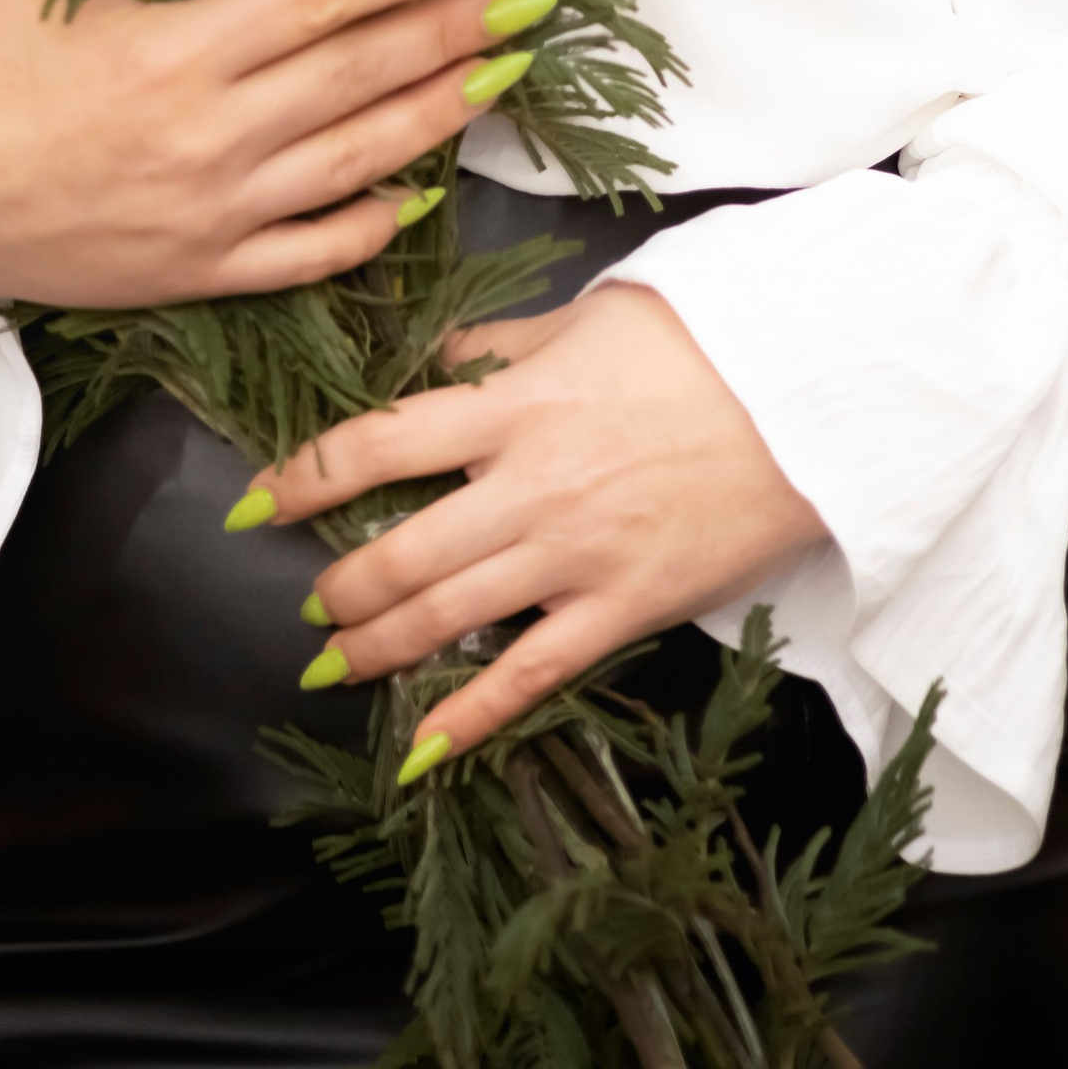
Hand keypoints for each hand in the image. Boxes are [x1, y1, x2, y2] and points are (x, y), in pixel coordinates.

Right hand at [0, 0, 547, 328]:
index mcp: (176, 50)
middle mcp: (208, 137)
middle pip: (361, 75)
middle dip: (453, 31)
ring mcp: (209, 215)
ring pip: (356, 162)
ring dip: (438, 115)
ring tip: (499, 75)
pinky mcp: (195, 274)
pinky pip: (308, 255)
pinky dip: (371, 222)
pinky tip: (415, 191)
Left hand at [258, 283, 826, 766]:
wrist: (808, 401)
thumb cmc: (700, 347)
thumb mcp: (585, 319)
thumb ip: (499, 349)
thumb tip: (430, 364)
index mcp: (513, 405)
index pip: (380, 442)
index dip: (306, 474)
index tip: (259, 498)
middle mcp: (529, 486)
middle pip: (402, 548)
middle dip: (339, 585)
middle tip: (309, 602)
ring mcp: (575, 555)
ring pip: (449, 616)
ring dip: (378, 645)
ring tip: (334, 660)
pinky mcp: (623, 608)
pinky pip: (531, 675)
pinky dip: (469, 718)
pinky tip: (421, 749)